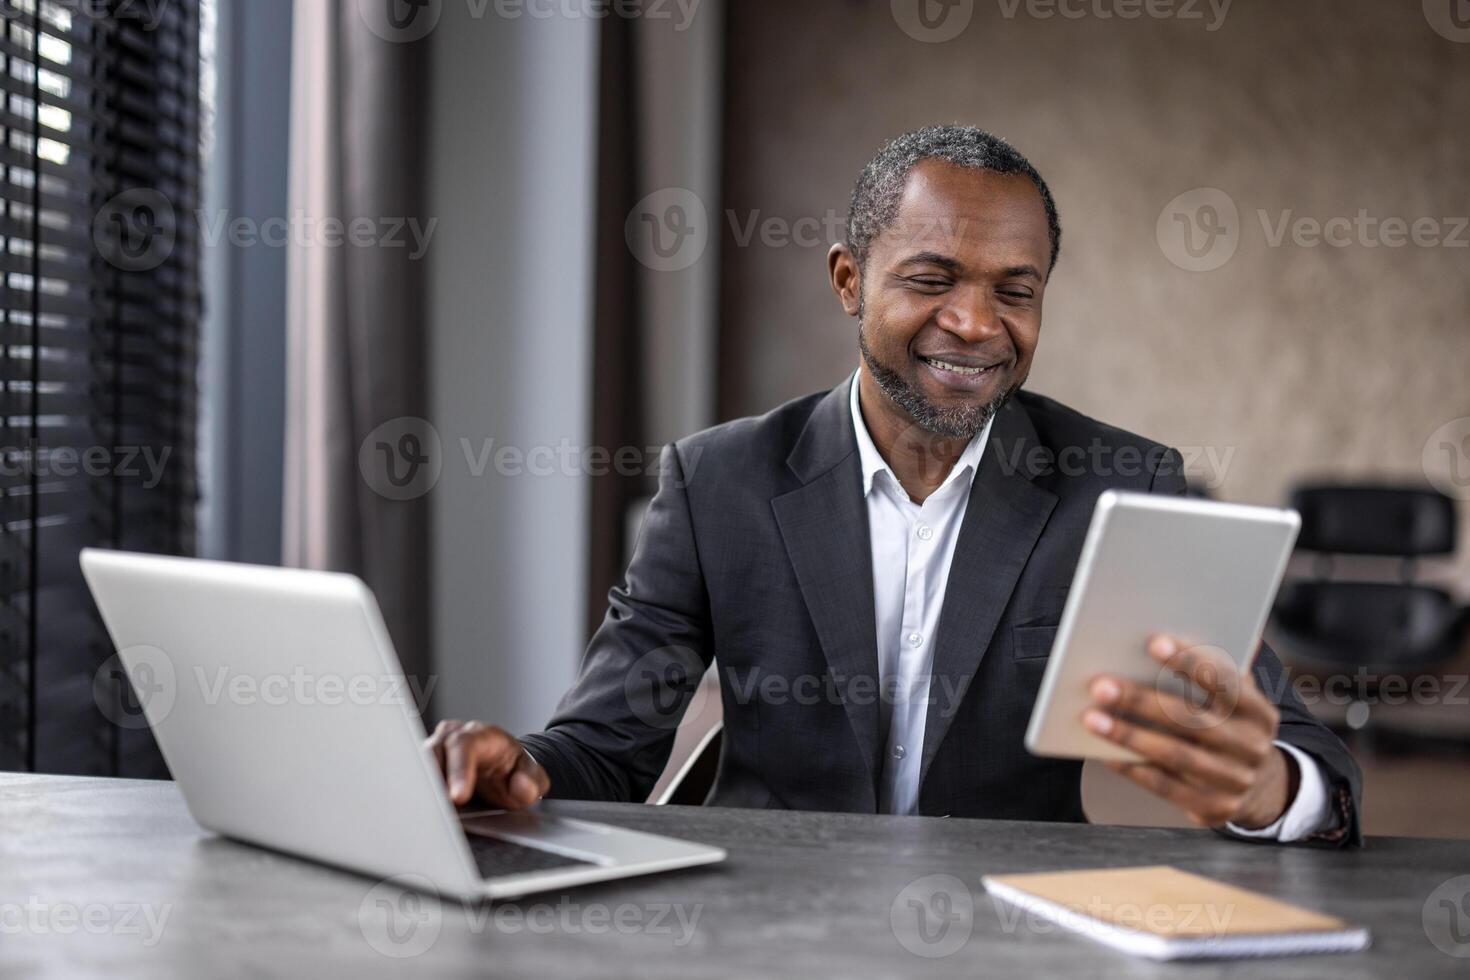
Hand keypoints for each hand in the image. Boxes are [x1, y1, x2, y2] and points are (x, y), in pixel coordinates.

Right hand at [424, 720, 550, 808]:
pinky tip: (420, 811)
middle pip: (433, 752)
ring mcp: (434, 748)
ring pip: (417, 764)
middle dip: (434, 783)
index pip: (464, 745)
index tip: (458, 797)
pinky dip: (416, 793)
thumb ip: (532, 782)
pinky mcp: (422, 765)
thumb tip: (521, 787)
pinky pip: (413, 776)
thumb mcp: (533, 777)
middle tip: (437, 811)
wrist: (502, 771)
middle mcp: (452, 736)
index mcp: (481, 735)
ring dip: (421, 790)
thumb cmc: (513, 772)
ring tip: (427, 814)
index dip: (458, 771)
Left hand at [1082, 634, 1297, 829]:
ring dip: (1128, 736)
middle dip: (1142, 700)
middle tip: (1101, 684)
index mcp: (1259, 712)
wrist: (1260, 785)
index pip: (1226, 682)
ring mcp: (1235, 781)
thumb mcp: (1233, 698)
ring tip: (1091, 717)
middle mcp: (1252, 747)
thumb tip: (1161, 637)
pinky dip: (1132, 768)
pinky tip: (1104, 753)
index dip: (1191, 661)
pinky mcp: (1215, 808)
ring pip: (1175, 754)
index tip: (1153, 642)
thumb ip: (1210, 670)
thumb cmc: (1228, 724)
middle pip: (1192, 720)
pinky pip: (1166, 787)